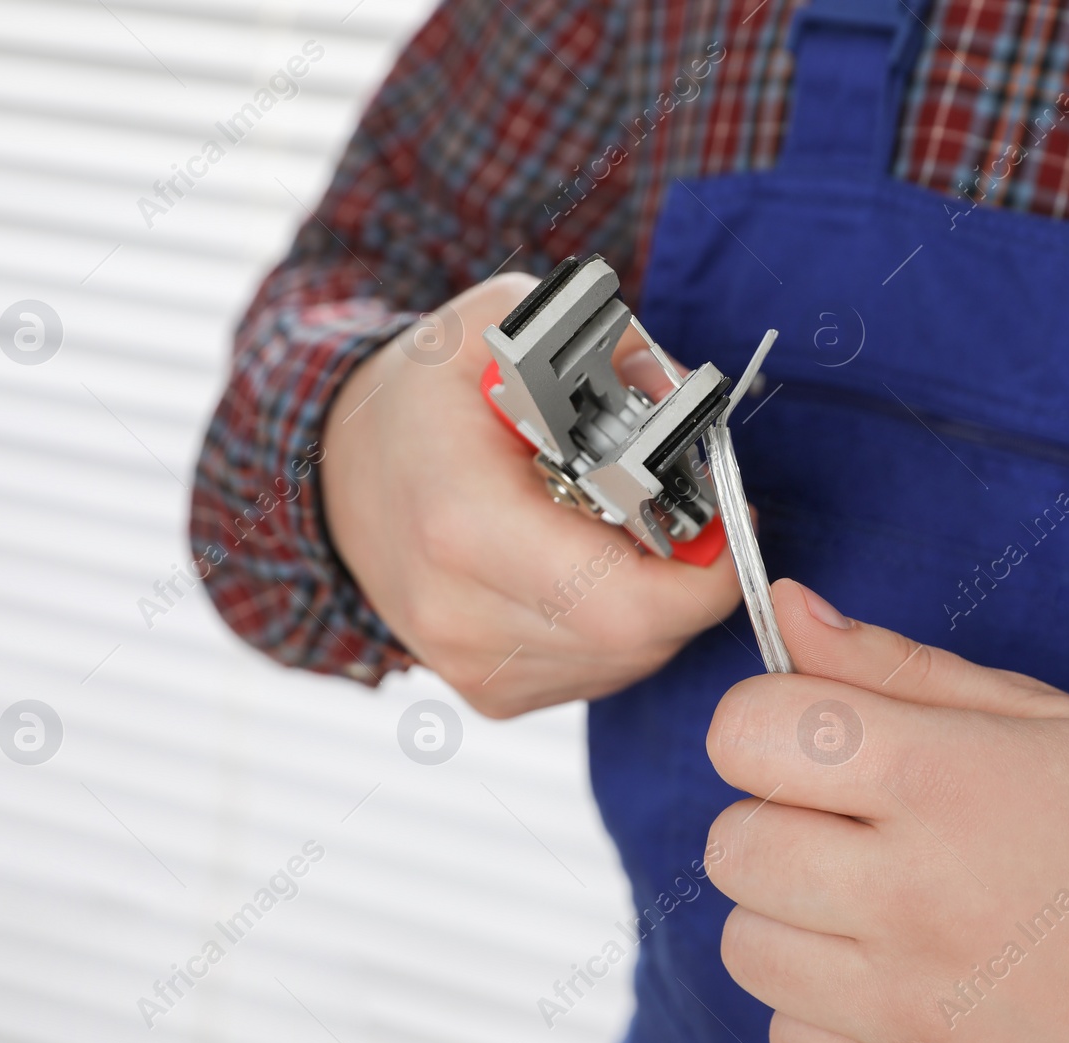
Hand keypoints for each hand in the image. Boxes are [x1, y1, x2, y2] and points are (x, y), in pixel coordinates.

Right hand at [321, 274, 741, 716]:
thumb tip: (690, 408)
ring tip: (626, 531)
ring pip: (627, 662)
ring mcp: (470, 666)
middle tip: (690, 515)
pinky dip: (620, 628)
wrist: (339, 474)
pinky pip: (597, 674)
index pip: (626, 602)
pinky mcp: (488, 693)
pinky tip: (588, 567)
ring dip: (658, 603)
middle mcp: (461, 614)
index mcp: (462, 523)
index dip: (704, 572)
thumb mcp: (504, 323)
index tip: (729, 514)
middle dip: (691, 580)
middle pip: (639, 637)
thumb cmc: (425, 395)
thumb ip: (609, 349)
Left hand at [706, 579, 1068, 1042]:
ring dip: (789, 917)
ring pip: (747, 945)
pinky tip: (891, 976)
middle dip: (772, 819)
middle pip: (734, 843)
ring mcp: (911, 1001)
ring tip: (871, 902)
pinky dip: (821, 1006)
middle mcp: (915, 892)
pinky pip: (791, 1034)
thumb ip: (893, 665)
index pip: (749, 731)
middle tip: (846, 822)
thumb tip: (785, 607)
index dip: (762, 722)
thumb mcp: (1032, 714)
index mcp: (942, 778)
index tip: (804, 735)